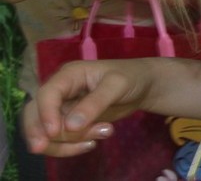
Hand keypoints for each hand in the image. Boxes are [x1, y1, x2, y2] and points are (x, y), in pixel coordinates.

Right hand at [24, 59, 148, 156]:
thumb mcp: (118, 86)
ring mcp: (62, 108)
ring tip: (105, 131)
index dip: (46, 114)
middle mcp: (60, 91)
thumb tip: (71, 126)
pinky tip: (93, 143)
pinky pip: (59, 140)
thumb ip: (95, 103)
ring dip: (69, 141)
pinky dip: (72, 146)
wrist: (143, 86)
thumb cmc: (131, 77)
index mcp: (69, 75)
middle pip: (35, 116)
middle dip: (46, 135)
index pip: (46, 94)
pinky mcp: (68, 123)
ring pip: (46, 132)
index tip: (54, 132)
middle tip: (71, 144)